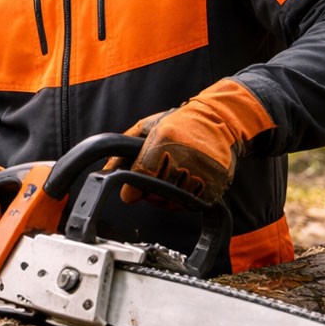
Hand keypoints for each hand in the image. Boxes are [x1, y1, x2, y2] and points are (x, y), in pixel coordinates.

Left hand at [105, 79, 273, 204]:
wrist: (220, 120)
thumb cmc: (178, 123)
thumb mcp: (146, 128)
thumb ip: (123, 148)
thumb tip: (105, 171)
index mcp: (164, 141)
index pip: (142, 175)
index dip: (132, 190)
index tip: (130, 192)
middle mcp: (185, 157)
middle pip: (156, 194)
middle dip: (148, 193)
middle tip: (154, 180)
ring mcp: (203, 172)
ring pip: (174, 202)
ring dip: (166, 198)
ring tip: (171, 180)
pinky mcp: (216, 184)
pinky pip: (192, 205)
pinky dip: (184, 201)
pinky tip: (184, 186)